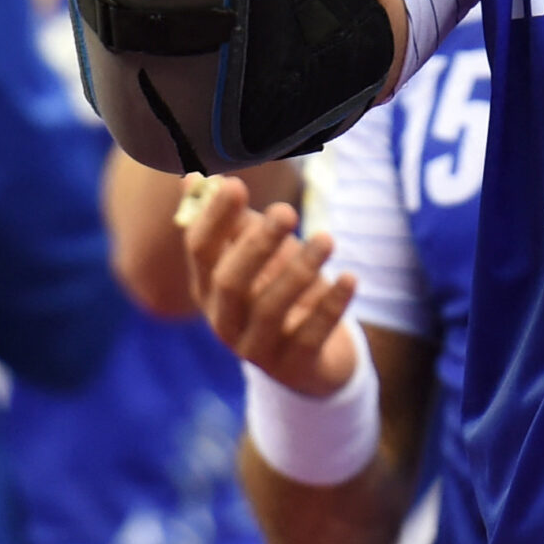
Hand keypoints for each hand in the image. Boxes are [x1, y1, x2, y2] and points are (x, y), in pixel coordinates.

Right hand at [181, 173, 359, 397]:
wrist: (309, 360)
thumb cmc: (276, 291)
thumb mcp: (254, 256)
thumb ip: (229, 222)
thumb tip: (193, 178)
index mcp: (208, 286)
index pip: (200, 250)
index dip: (215, 218)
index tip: (236, 184)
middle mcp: (224, 319)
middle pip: (230, 282)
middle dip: (257, 245)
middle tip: (288, 211)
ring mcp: (255, 347)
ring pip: (270, 309)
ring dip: (299, 270)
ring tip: (328, 239)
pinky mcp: (292, 365)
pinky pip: (309, 336)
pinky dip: (330, 305)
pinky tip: (349, 277)